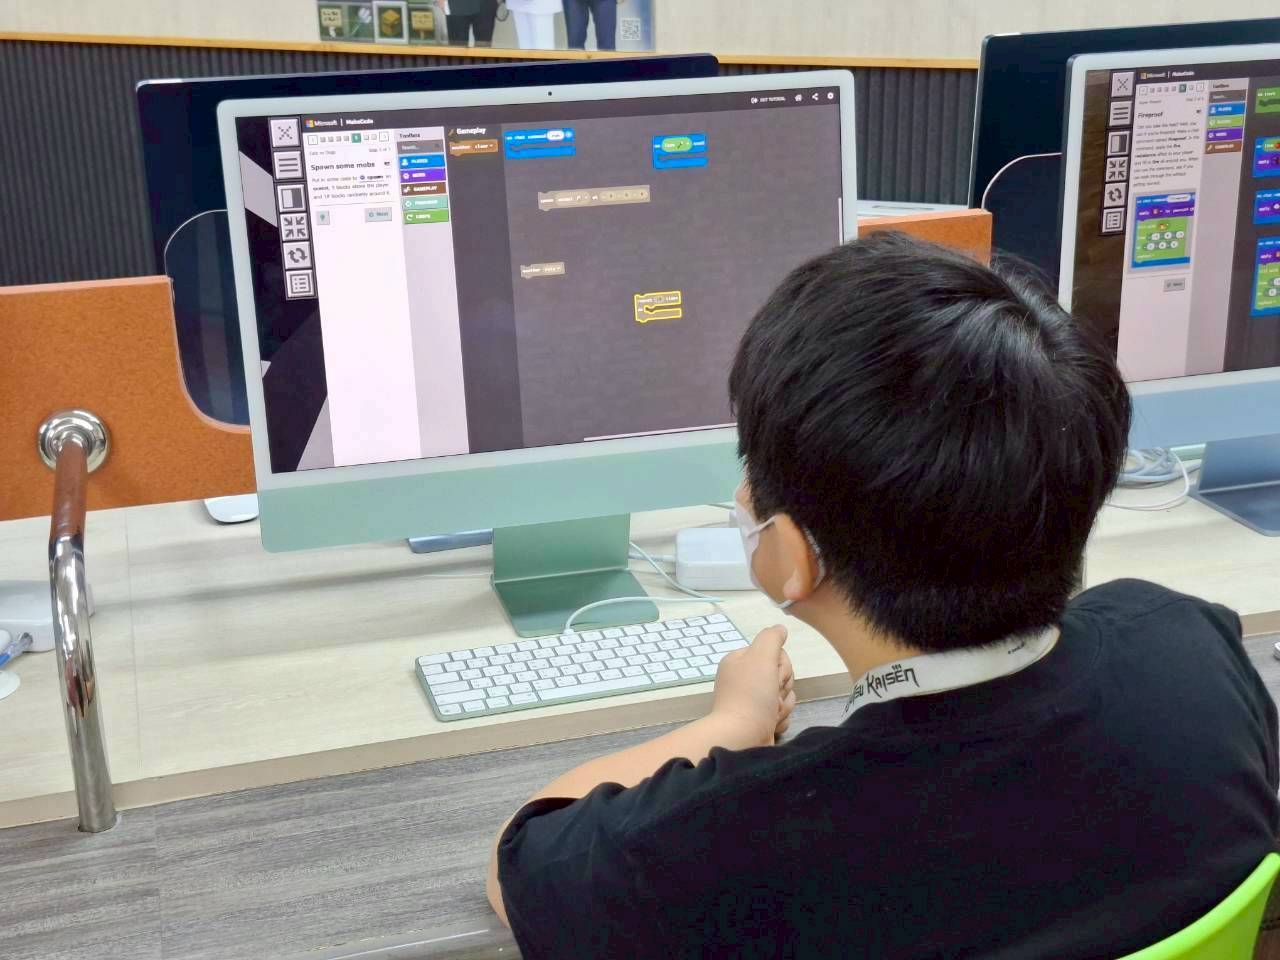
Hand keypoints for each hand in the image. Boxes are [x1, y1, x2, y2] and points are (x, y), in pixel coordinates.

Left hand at [711, 625, 795, 745]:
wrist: (742, 737)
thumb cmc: (751, 695)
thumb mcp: (761, 656)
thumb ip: (772, 638)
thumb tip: (780, 629)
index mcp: (740, 661)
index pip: (775, 654)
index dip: (780, 665)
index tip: (772, 675)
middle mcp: (744, 680)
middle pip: (782, 675)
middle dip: (782, 687)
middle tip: (770, 696)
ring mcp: (752, 701)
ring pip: (784, 695)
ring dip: (782, 705)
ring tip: (769, 713)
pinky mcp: (760, 720)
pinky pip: (782, 714)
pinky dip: (779, 719)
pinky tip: (769, 724)